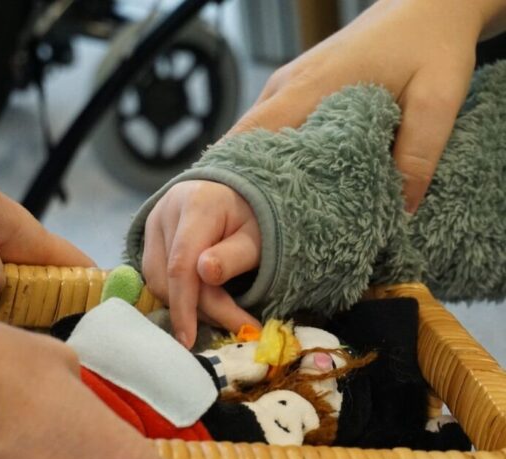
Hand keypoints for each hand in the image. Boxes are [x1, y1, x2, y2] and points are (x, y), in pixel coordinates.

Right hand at [143, 180, 260, 346]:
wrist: (235, 197)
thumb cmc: (252, 219)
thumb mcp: (256, 238)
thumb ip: (234, 256)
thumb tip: (206, 273)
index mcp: (196, 205)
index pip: (181, 264)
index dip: (185, 306)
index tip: (191, 339)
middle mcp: (165, 213)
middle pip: (169, 277)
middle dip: (198, 311)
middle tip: (234, 326)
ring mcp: (153, 226)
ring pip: (157, 282)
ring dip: (187, 307)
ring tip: (221, 313)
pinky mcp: (149, 241)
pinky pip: (156, 278)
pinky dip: (179, 297)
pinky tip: (202, 303)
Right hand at [231, 0, 487, 212]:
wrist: (427, 3)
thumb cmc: (431, 41)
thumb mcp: (438, 97)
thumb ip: (419, 153)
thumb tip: (401, 210)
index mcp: (314, 86)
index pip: (252, 135)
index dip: (234, 178)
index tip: (229, 215)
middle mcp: (288, 85)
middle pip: (241, 141)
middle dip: (237, 184)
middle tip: (243, 227)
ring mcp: (287, 85)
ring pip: (251, 137)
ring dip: (252, 172)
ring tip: (257, 215)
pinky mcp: (295, 89)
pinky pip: (267, 129)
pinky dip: (267, 158)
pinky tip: (279, 184)